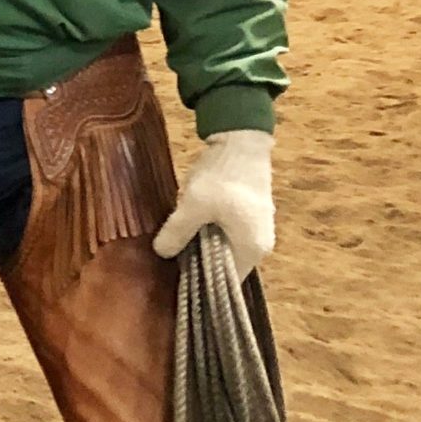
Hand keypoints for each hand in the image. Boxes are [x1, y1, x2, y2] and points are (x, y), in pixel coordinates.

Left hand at [154, 128, 274, 279]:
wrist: (242, 140)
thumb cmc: (223, 175)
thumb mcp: (194, 204)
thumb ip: (177, 231)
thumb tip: (161, 252)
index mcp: (251, 249)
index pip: (225, 281)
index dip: (200, 280)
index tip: (175, 276)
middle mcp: (259, 245)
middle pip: (224, 265)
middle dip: (198, 261)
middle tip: (171, 255)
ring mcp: (257, 230)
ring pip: (223, 248)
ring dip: (201, 244)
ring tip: (176, 241)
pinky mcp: (249, 215)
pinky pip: (226, 234)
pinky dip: (208, 232)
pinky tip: (190, 224)